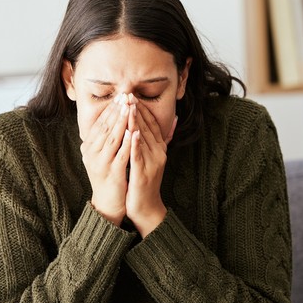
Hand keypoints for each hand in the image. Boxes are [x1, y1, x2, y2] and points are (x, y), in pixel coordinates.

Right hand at [81, 95, 131, 225]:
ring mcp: (101, 163)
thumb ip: (105, 139)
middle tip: (125, 96)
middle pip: (105, 128)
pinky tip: (134, 131)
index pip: (99, 124)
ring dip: (121, 122)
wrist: (108, 202)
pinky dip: (128, 142)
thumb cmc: (108, 176)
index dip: (110, 110)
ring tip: (129, 108)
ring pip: (112, 138)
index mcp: (88, 148)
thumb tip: (112, 119)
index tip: (120, 97)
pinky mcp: (112, 172)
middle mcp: (91, 154)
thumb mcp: (102, 156)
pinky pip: (121, 154)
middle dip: (116, 111)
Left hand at [125, 102, 175, 236]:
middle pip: (147, 128)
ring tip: (129, 108)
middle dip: (137, 111)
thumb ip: (158, 139)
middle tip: (128, 95)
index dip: (142, 109)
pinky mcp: (144, 173)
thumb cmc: (145, 181)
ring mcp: (152, 163)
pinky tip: (131, 133)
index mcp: (159, 148)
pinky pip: (139, 156)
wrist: (146, 207)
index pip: (151, 124)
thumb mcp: (152, 158)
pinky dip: (135, 144)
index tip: (132, 96)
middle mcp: (159, 153)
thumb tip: (173, 120)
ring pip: (143, 139)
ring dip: (135, 122)